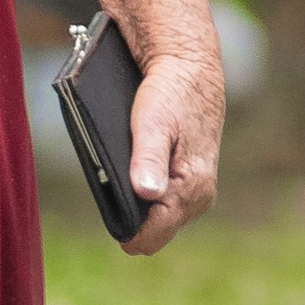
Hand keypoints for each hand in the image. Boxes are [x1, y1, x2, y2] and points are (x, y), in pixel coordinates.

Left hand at [121, 41, 222, 256]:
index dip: (127, 232)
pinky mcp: (187, 182)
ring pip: (156, 217)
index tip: (105, 219)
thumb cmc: (171, 94)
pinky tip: (127, 172)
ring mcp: (195, 192)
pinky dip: (141, 191)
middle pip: (154, 230)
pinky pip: (159, 201)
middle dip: (130, 215)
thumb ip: (148, 159)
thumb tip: (146, 194)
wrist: (189, 70)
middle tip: (110, 185)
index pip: (154, 234)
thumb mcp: (152, 122)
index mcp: (193, 188)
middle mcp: (199, 198)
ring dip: (135, 203)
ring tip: (117, 177)